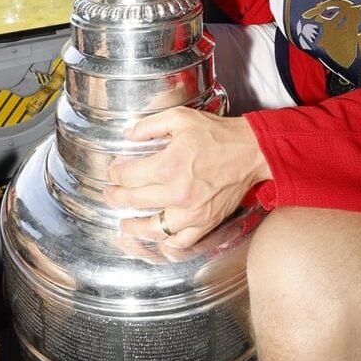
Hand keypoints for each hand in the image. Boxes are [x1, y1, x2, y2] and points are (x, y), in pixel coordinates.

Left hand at [103, 107, 270, 248]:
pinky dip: (165, 241)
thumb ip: (149, 125)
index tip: (113, 172)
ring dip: (134, 227)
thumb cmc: (217, 134)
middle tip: (110, 194)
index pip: (127, 176)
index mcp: (169, 166)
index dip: (115, 174)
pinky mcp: (206, 223)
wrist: (250, 152)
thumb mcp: (180, 118)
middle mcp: (178, 194)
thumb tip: (127, 135)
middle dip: (116, 197)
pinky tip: (156, 235)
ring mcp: (192, 213)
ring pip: (153, 229)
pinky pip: (180, 242)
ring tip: (125, 223)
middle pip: (134, 201)